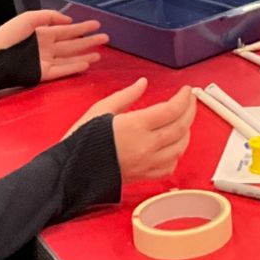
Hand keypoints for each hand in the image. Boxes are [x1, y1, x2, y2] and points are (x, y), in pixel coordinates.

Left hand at [0, 10, 108, 81]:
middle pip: (72, 44)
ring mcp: (45, 61)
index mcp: (43, 33)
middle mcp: (47, 47)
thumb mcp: (28, 18)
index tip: (96, 24)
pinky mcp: (42, 74)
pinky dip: (74, 68)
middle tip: (106, 38)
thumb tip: (68, 21)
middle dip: (88, 41)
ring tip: (100, 54)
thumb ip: (49, 16)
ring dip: (85, 55)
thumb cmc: (7, 36)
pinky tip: (86, 64)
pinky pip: (62, 71)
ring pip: (70, 58)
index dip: (82, 27)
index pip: (67, 30)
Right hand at [68, 80, 195, 181]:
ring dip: (187, 131)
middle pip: (181, 126)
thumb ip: (126, 95)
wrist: (69, 173)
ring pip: (180, 147)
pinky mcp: (143, 176)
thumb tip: (142, 83)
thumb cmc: (80, 142)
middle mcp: (146, 145)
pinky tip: (174, 144)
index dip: (184, 98)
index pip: (172, 109)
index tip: (186, 90)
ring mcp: (147, 163)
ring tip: (184, 119)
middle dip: (191, 110)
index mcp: (136, 126)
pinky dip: (177, 153)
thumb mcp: (101, 109)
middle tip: (190, 99)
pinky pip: (170, 166)